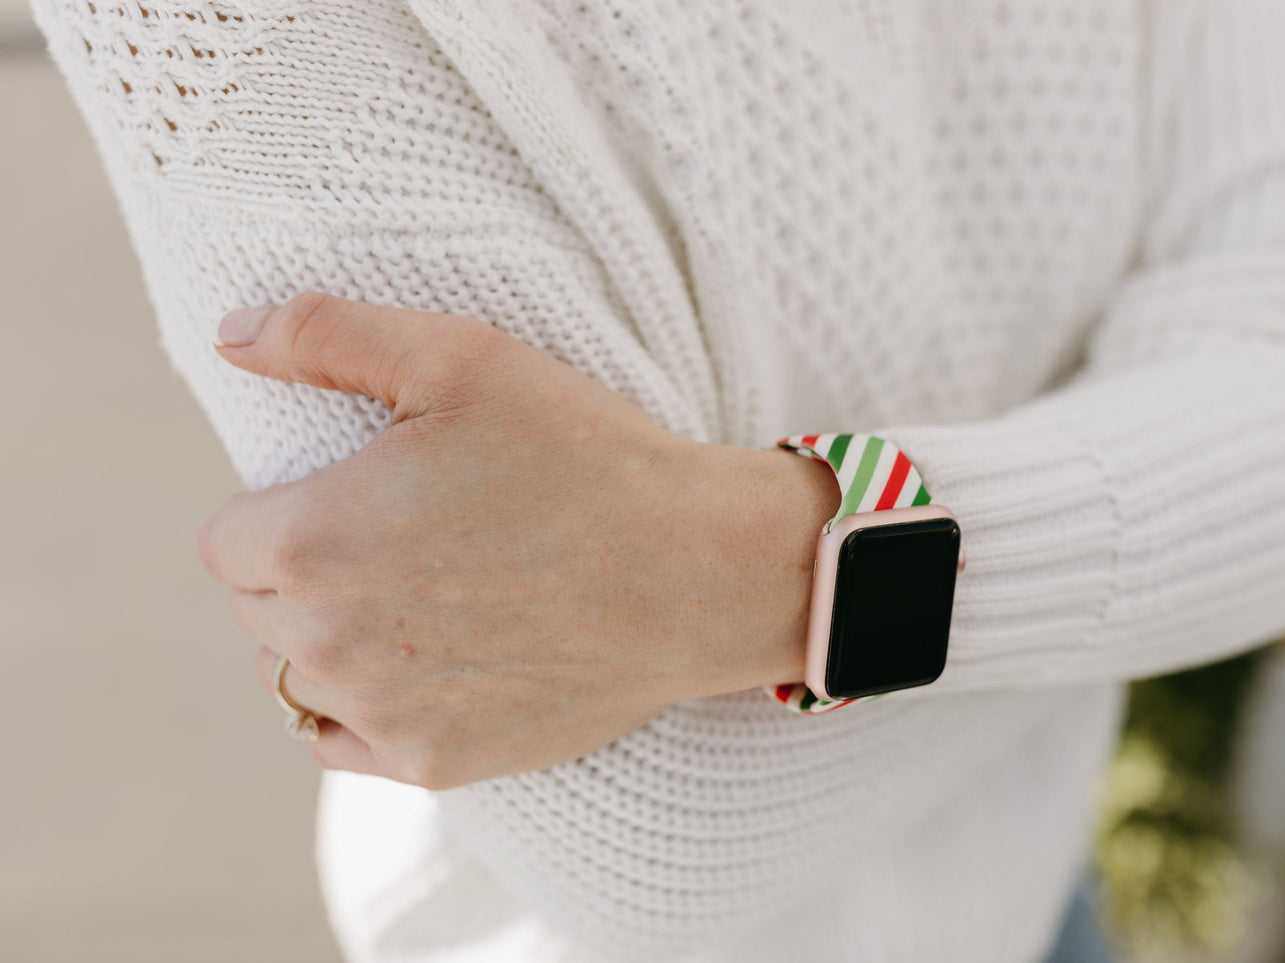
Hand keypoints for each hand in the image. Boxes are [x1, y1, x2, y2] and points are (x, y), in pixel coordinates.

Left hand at [198, 292, 839, 789]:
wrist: (697, 572)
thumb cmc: (584, 455)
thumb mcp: (461, 357)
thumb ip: (325, 334)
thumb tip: (230, 333)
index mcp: (313, 541)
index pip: (223, 542)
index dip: (278, 510)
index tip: (346, 495)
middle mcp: (327, 644)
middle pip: (255, 611)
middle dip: (297, 572)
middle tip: (391, 537)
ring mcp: (381, 713)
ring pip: (292, 678)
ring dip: (322, 639)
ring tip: (407, 597)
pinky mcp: (433, 763)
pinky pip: (339, 742)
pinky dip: (358, 705)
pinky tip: (415, 664)